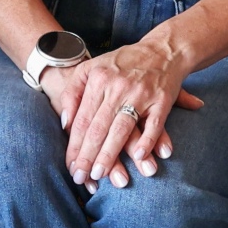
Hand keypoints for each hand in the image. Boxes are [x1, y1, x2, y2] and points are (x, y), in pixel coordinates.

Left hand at [57, 32, 202, 189]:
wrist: (163, 49)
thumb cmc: (122, 63)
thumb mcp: (91, 68)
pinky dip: (147, 140)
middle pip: (98, 127)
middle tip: (81, 177)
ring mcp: (141, 93)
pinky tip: (139, 157)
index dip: (75, 146)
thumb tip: (64, 124)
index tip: (70, 167)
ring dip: (110, 154)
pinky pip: (154, 124)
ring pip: (121, 129)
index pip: (83, 120)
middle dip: (88, 156)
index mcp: (98, 79)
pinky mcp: (162, 99)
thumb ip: (73, 93)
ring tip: (100, 174)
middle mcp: (117, 87)